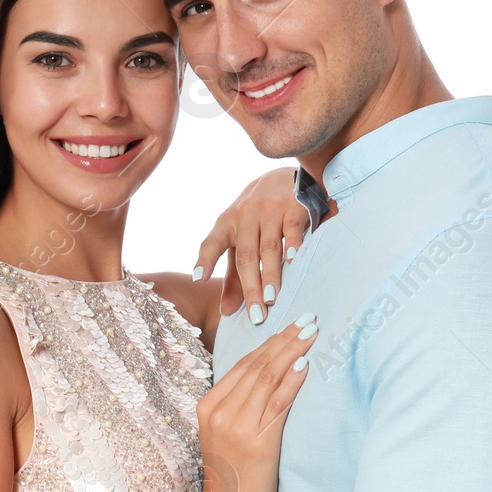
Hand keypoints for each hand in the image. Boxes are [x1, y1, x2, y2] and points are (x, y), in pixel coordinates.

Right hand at [193, 316, 316, 491]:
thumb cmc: (232, 475)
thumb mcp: (224, 433)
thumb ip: (237, 405)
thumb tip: (267, 376)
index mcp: (208, 405)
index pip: (243, 365)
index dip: (269, 343)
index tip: (290, 326)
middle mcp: (220, 411)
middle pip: (257, 366)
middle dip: (284, 339)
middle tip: (308, 319)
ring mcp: (237, 425)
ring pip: (267, 378)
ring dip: (292, 352)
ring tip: (311, 333)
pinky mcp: (257, 441)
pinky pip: (277, 403)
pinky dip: (292, 381)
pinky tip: (304, 364)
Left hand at [194, 167, 313, 321]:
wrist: (279, 177)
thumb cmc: (254, 219)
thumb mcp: (238, 241)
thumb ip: (232, 276)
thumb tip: (227, 312)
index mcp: (226, 224)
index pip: (212, 242)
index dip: (205, 260)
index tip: (198, 278)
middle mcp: (245, 215)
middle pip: (246, 255)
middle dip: (250, 286)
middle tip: (256, 314)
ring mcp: (269, 209)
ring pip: (269, 246)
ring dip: (270, 273)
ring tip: (271, 298)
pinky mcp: (293, 206)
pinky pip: (292, 228)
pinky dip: (293, 244)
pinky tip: (293, 261)